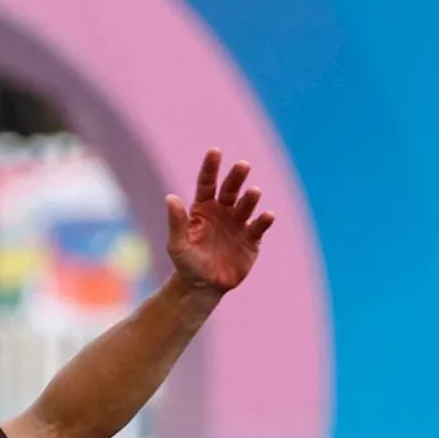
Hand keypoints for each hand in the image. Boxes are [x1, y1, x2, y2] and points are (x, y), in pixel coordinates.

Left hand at [166, 150, 273, 295]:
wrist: (203, 285)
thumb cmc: (187, 262)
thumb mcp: (177, 244)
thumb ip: (176, 221)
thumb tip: (171, 197)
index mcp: (203, 207)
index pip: (207, 183)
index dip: (211, 167)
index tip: (215, 151)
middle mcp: (223, 211)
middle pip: (230, 189)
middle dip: (236, 177)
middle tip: (243, 165)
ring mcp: (238, 224)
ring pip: (246, 206)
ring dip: (250, 198)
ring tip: (254, 191)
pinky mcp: (251, 239)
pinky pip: (258, 227)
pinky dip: (263, 221)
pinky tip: (267, 216)